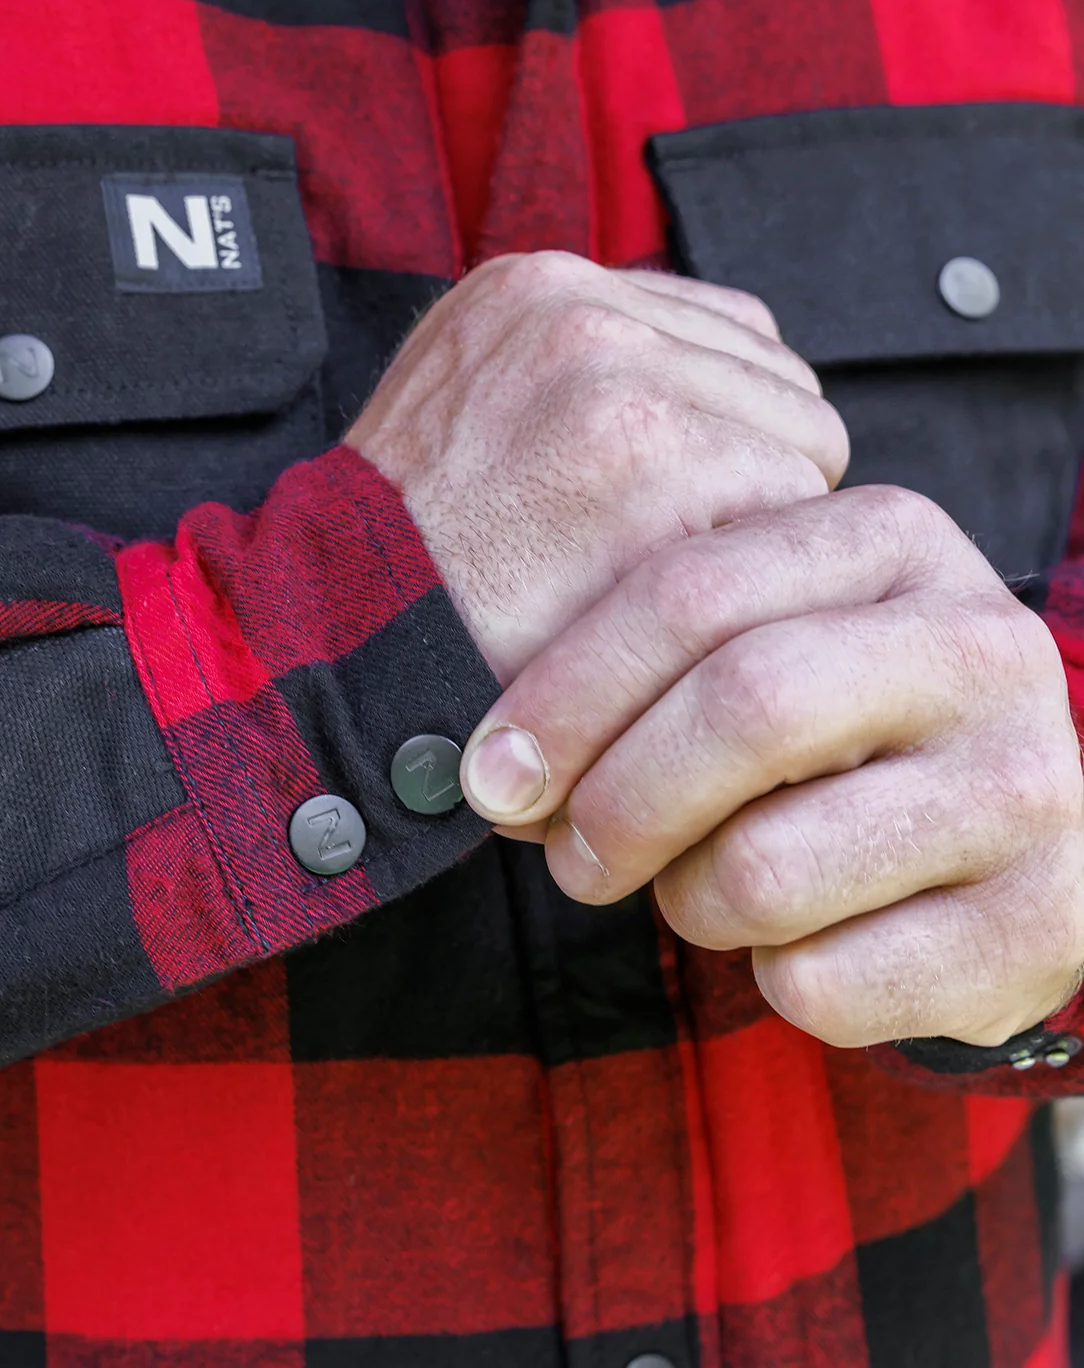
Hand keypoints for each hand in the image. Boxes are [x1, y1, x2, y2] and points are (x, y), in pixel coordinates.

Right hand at [347, 253, 847, 683]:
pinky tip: (673, 601)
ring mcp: (618, 374)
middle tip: (666, 548)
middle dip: (749, 471)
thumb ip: (581, 364)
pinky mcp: (656, 457)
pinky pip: (792, 504)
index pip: (727, 332)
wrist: (345, 634)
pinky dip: (753, 569)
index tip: (665, 502)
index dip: (720, 430)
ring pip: (802, 440)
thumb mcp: (469, 399)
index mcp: (535, 286)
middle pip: (778, 381)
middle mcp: (579, 307)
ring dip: (757, 521)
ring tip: (660, 573)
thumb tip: (718, 371)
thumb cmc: (421, 550)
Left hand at [461, 486, 1083, 1047]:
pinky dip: (771, 979)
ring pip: (767, 868)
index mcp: (894, 540)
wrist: (1002, 836)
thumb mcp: (758, 642)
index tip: (492, 770)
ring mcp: (1032, 785)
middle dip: (619, 802)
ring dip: (689, 901)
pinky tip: (798, 943)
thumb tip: (497, 766)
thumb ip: (649, 656)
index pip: (690, 591)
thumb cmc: (829, 730)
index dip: (567, 692)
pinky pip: (824, 981)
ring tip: (700, 887)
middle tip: (572, 853)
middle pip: (742, 710)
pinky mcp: (1046, 924)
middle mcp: (981, 645)